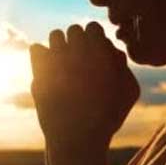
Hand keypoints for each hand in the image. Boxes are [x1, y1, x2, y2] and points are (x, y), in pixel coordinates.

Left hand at [29, 22, 139, 151]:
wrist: (77, 137)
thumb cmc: (107, 116)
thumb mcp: (129, 91)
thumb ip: (123, 64)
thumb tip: (110, 48)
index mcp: (100, 51)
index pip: (93, 27)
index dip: (94, 39)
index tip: (94, 52)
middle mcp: (77, 50)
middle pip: (74, 29)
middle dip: (77, 41)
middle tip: (79, 59)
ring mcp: (56, 59)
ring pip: (55, 35)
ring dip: (59, 45)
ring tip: (63, 62)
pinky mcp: (38, 70)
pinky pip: (35, 48)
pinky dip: (41, 55)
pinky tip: (48, 69)